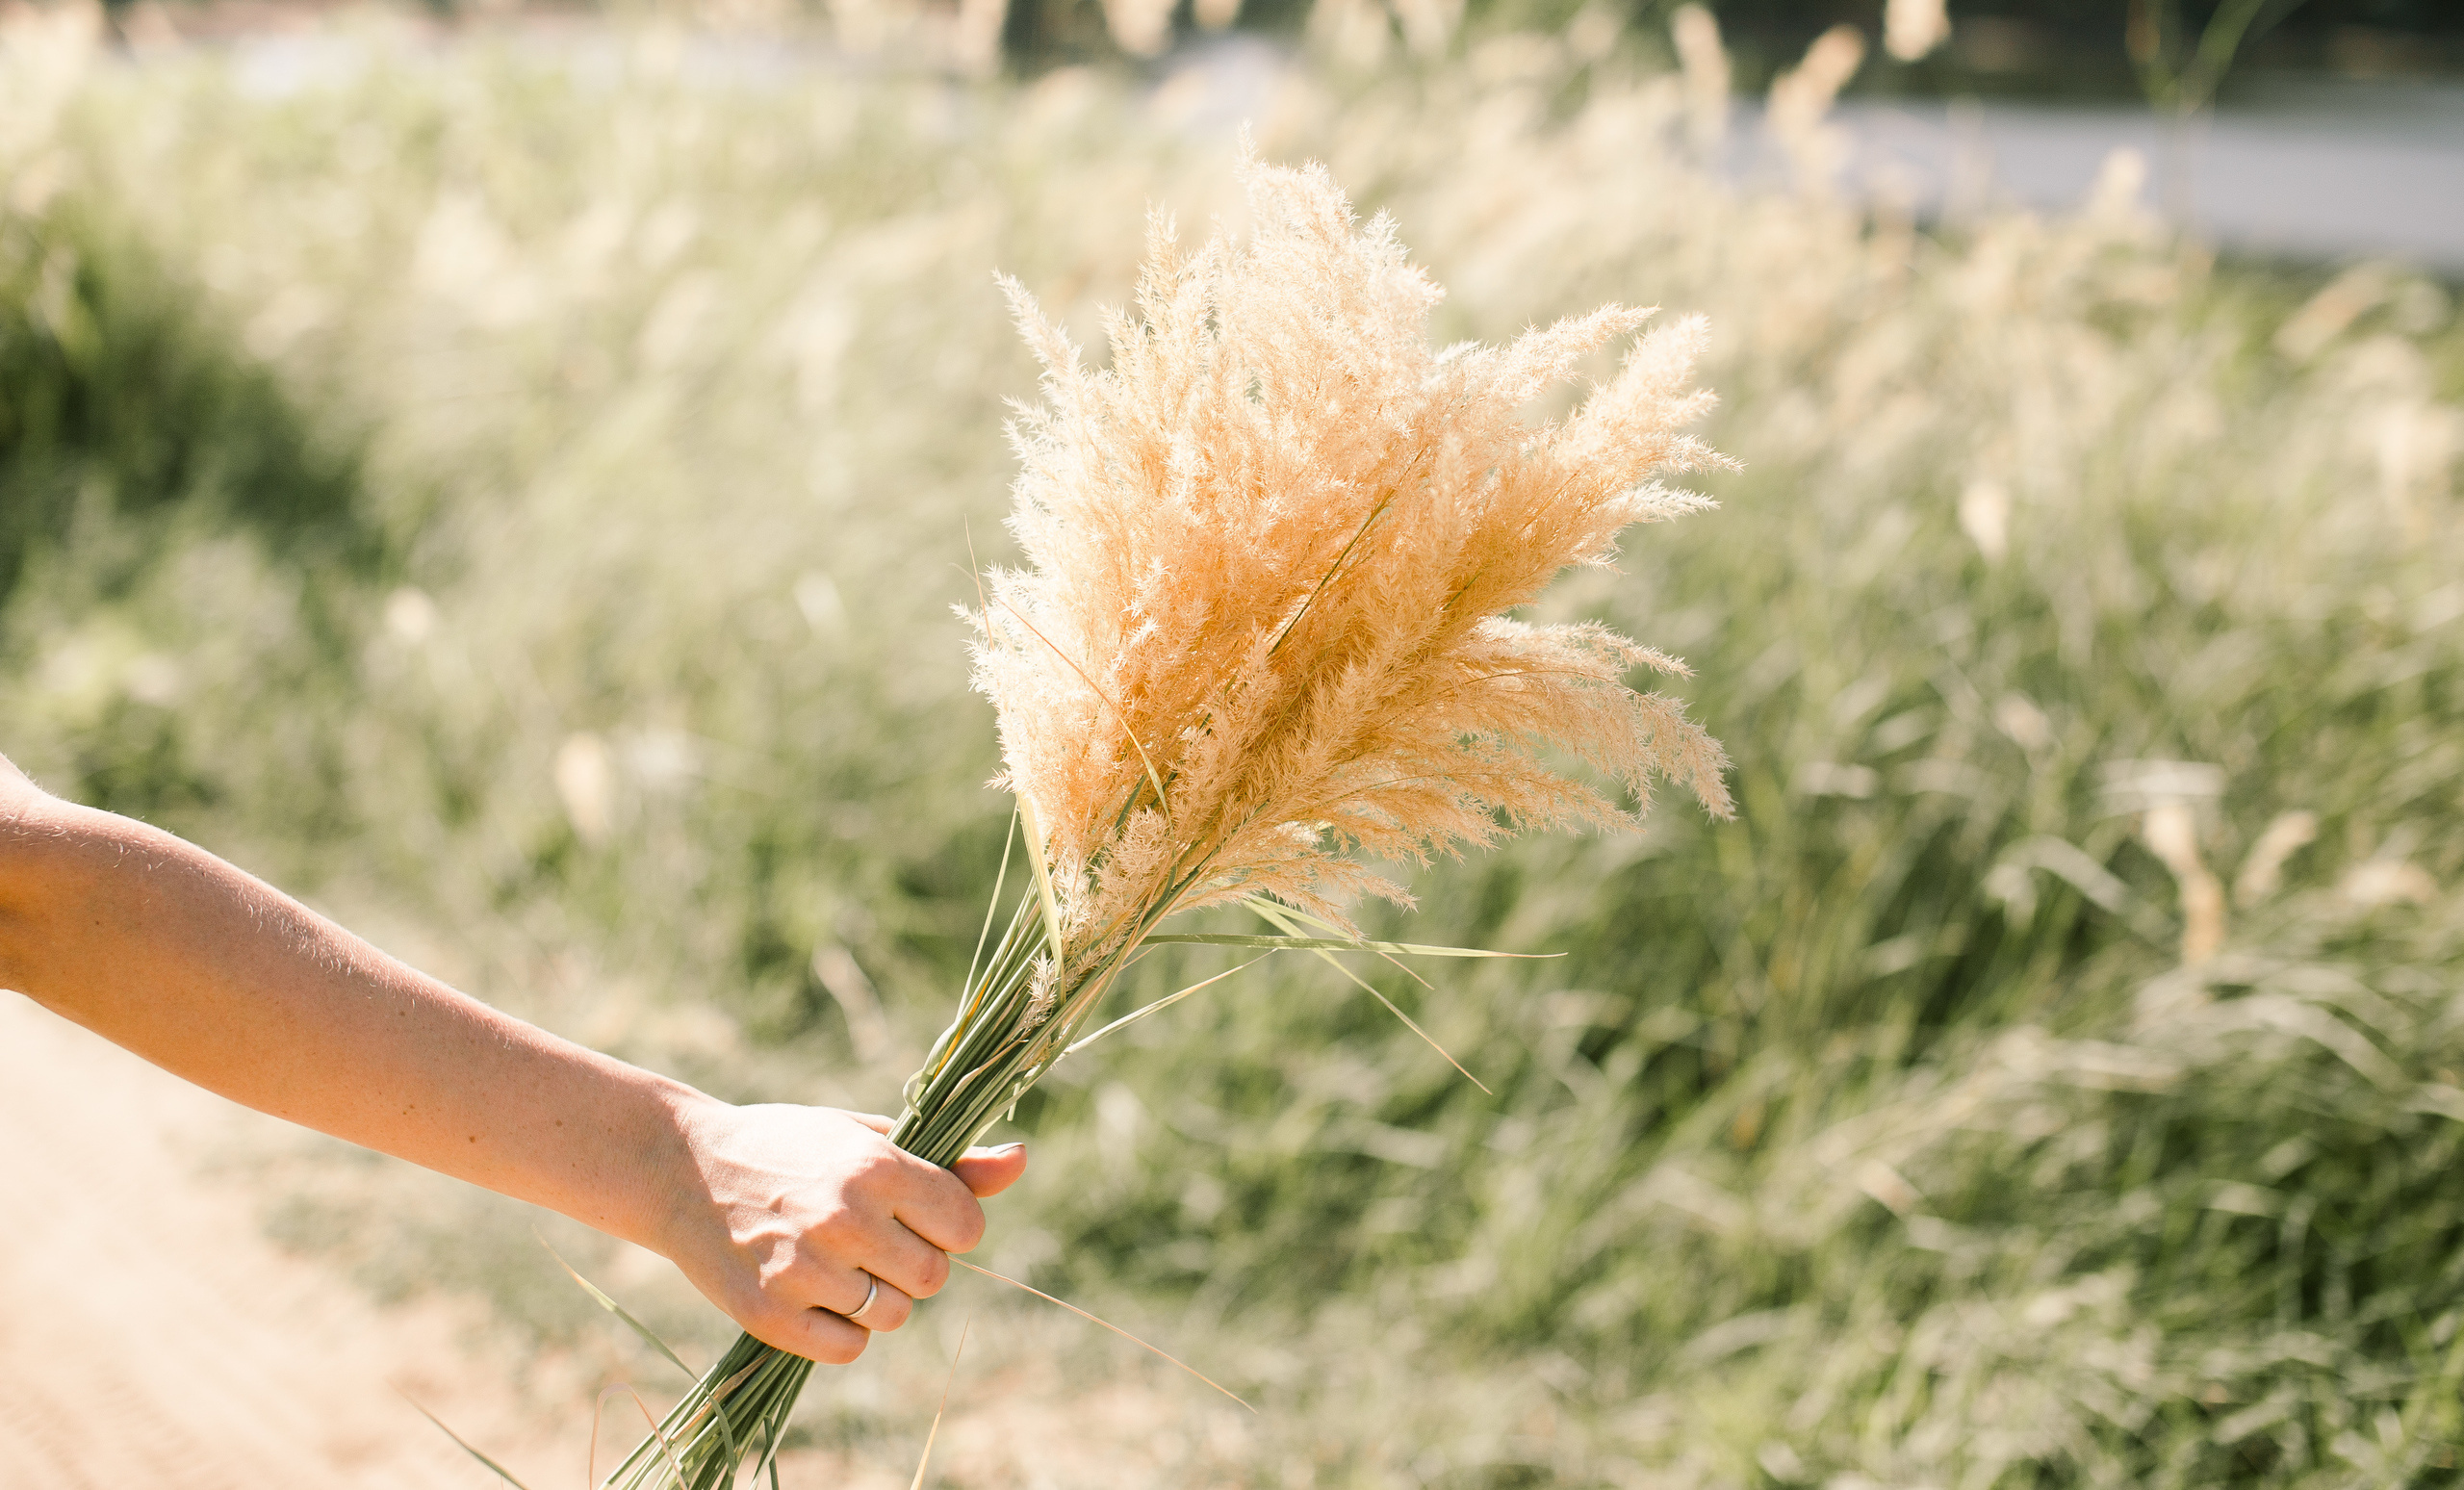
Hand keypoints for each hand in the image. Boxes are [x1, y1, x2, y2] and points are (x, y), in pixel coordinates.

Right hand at [648, 1100, 1026, 1363]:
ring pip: (893, 1317)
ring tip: (837, 1262)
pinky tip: (816, 1295)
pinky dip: (842, 1332)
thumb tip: (1021, 1160)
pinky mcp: (770, 1313)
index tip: (918, 1214)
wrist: (683, 1167)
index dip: (950, 1225)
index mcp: (876, 1166)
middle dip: (915, 1264)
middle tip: (873, 1239)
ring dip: (877, 1299)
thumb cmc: (790, 1147)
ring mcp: (805, 1268)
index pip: (966, 1226)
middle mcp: (845, 1217)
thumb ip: (949, 1163)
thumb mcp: (867, 1139)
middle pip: (935, 1277)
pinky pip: (849, 1349)